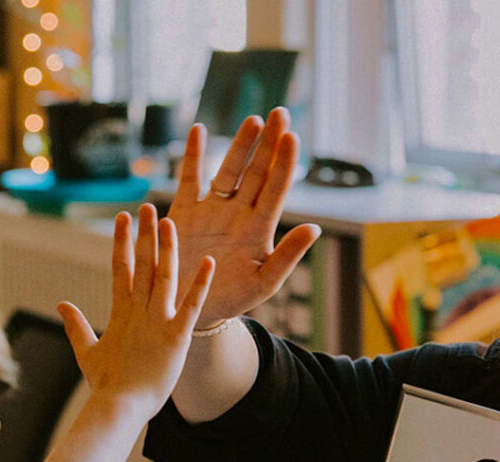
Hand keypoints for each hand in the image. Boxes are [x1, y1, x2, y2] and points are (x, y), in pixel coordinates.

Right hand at [57, 204, 213, 420]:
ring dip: (167, 249)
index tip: (123, 219)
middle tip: (147, 207)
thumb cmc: (106, 386)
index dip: (121, 243)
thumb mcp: (87, 351)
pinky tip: (209, 262)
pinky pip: (191, 307)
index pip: (120, 269)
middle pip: (142, 266)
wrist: (118, 408)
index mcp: (119, 313)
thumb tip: (61, 304)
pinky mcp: (176, 338)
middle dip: (144, 235)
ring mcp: (157, 323)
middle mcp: (138, 312)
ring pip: (163, 278)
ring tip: (169, 222)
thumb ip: (76, 326)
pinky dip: (200, 284)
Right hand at [168, 107, 319, 327]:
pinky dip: (192, 155)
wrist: (189, 309)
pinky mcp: (184, 213)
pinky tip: (198, 130)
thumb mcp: (263, 284)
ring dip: (240, 145)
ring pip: (228, 170)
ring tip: (253, 120)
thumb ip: (287, 257)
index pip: (275, 190)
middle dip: (268, 144)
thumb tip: (315, 228)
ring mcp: (212, 211)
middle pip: (257, 172)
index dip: (283, 163)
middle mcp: (238, 214)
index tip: (291, 137)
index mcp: (258, 230)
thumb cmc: (231, 300)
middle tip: (280, 114)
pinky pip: (188, 179)